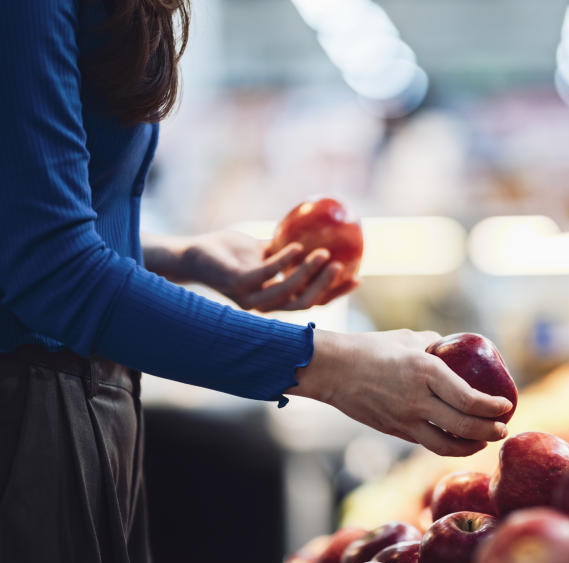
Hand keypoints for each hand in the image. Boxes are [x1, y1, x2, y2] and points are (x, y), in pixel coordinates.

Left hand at [153, 230, 358, 310]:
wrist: (192, 253)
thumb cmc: (229, 252)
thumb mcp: (264, 249)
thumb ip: (288, 249)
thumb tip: (321, 232)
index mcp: (275, 300)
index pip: (311, 302)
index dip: (336, 294)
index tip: (357, 278)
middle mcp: (264, 305)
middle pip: (304, 304)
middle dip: (327, 288)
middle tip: (344, 268)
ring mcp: (249, 297)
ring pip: (287, 292)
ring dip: (308, 274)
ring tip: (325, 253)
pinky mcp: (236, 284)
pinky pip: (266, 274)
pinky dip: (284, 261)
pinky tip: (298, 247)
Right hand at [290, 329, 513, 455]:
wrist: (331, 370)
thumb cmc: (370, 348)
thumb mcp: (408, 339)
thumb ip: (433, 345)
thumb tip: (452, 348)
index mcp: (425, 371)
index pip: (468, 398)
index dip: (491, 407)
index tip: (505, 406)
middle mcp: (417, 399)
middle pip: (463, 426)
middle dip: (489, 431)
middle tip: (503, 429)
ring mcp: (404, 419)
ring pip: (446, 445)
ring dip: (470, 447)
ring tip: (483, 441)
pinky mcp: (394, 430)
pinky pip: (426, 442)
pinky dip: (446, 444)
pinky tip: (456, 440)